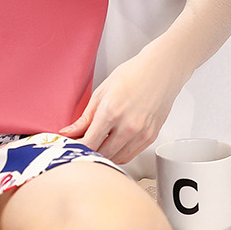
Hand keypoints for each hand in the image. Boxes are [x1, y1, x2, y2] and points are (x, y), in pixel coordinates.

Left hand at [59, 48, 183, 164]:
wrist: (161, 71)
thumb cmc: (132, 75)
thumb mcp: (101, 92)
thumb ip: (85, 118)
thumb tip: (69, 132)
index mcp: (111, 112)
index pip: (89, 143)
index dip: (77, 147)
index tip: (72, 145)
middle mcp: (128, 126)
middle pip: (102, 153)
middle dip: (89, 152)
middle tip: (82, 144)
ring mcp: (141, 134)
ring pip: (117, 158)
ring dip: (104, 156)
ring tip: (96, 145)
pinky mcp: (151, 137)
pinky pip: (130, 155)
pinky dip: (118, 154)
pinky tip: (112, 145)